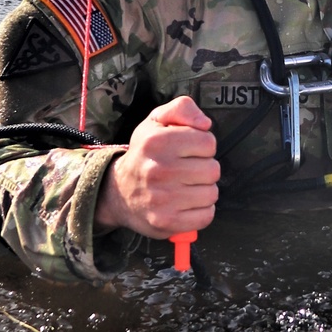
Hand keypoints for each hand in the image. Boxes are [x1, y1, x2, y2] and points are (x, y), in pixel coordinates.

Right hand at [94, 96, 218, 238]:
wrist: (118, 192)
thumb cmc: (145, 154)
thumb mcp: (157, 121)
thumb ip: (182, 108)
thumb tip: (205, 124)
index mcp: (156, 142)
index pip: (208, 142)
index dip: (203, 145)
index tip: (188, 150)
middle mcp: (158, 170)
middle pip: (213, 169)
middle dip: (204, 168)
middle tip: (187, 170)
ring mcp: (162, 199)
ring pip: (211, 193)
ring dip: (203, 190)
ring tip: (185, 186)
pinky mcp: (166, 222)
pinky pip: (206, 216)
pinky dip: (201, 211)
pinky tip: (186, 203)